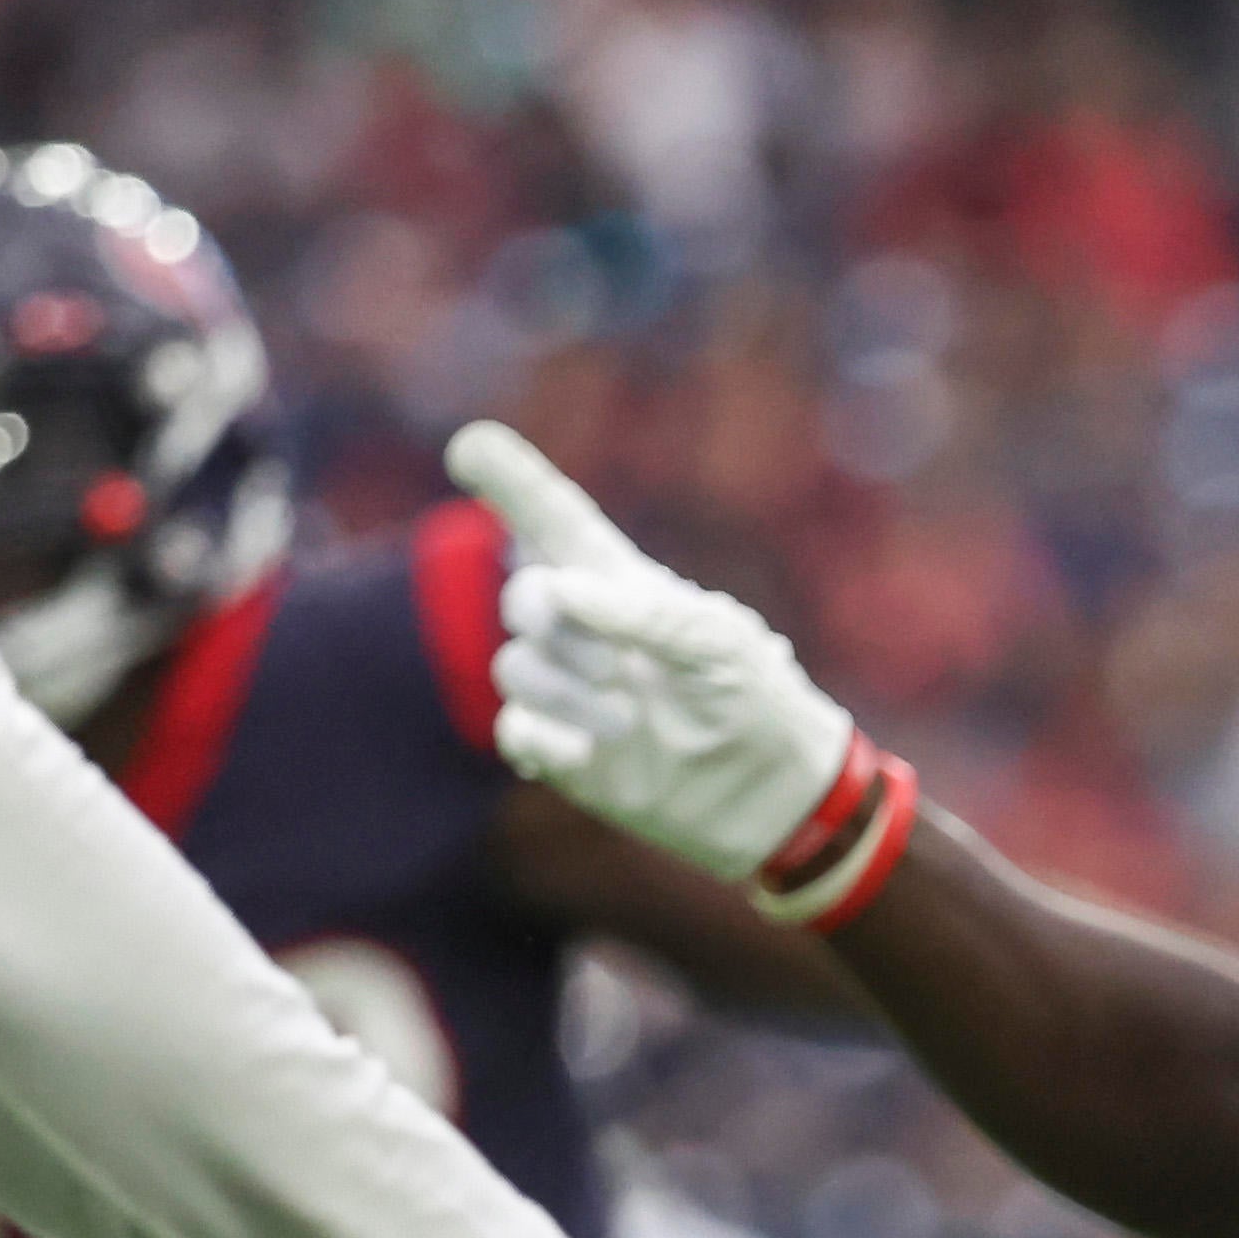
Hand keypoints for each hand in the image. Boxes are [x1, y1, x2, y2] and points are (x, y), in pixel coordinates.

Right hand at [444, 423, 864, 889]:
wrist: (769, 792)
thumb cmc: (755, 698)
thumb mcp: (717, 644)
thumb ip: (642, 612)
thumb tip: (560, 590)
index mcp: (623, 586)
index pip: (556, 522)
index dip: (513, 483)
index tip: (469, 444)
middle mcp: (586, 630)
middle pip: (524, 598)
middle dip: (553, 623)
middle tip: (614, 666)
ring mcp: (570, 689)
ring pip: (515, 667)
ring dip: (564, 692)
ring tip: (626, 721)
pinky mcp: (561, 746)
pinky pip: (515, 729)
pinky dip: (539, 738)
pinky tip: (579, 755)